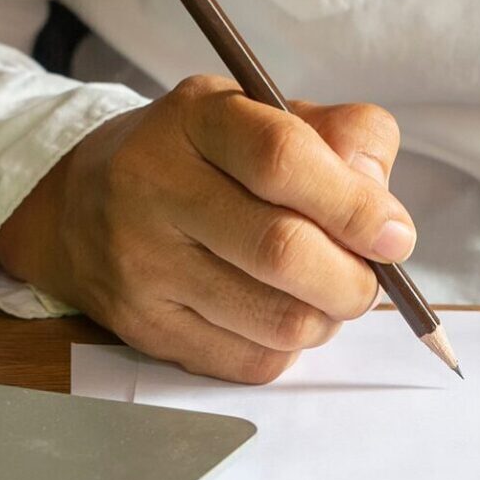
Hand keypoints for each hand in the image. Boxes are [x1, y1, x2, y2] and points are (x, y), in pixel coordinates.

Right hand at [0, 76, 414, 382]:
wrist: (83, 205)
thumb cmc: (205, 158)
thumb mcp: (268, 117)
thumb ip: (343, 139)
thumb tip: (385, 214)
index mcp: (196, 118)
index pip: (282, 159)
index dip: (355, 206)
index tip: (395, 237)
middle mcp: (154, 186)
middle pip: (282, 251)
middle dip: (353, 279)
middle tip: (369, 279)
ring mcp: (142, 263)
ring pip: (277, 320)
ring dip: (327, 318)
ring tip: (324, 295)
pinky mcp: (144, 327)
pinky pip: (252, 362)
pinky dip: (288, 348)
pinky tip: (279, 314)